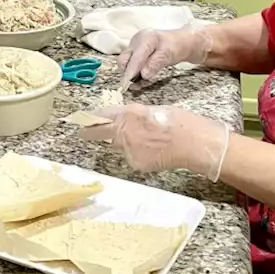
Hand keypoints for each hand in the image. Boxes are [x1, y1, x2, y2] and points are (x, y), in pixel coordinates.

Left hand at [79, 104, 229, 180]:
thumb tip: (125, 119)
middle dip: (89, 131)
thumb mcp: (154, 110)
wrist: (194, 143)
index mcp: (130, 112)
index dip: (90, 116)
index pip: (102, 114)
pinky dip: (135, 153)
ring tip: (143, 140)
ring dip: (120, 142)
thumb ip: (134, 115)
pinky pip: (130, 156)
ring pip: (116, 145)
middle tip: (80, 131)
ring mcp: (129, 148)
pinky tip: (151, 151)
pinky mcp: (136, 162)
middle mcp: (125, 130)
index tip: (80, 118)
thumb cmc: (180, 122)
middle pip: (99, 132)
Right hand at [118, 24, 213, 84]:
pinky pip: (131, 63)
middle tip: (135, 85)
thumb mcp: (169, 54)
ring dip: (131, 75)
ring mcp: (135, 46)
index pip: (135, 57)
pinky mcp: (136, 52)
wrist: (184, 42)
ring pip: (126, 63)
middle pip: (124, 59)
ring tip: (141, 83)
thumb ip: (155, 63)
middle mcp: (137, 41)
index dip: (131, 71)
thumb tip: (143, 74)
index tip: (128, 83)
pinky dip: (135, 73)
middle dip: (127, 73)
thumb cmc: (178, 46)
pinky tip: (142, 79)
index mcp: (146, 38)